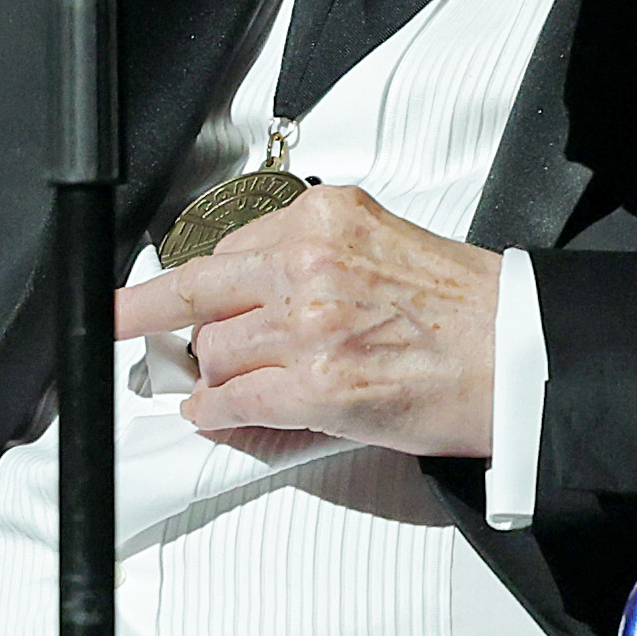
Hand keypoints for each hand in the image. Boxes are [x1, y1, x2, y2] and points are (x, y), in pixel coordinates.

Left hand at [111, 185, 502, 455]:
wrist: (520, 355)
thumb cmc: (466, 308)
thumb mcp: (380, 243)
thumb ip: (310, 257)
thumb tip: (252, 285)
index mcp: (324, 221)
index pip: (230, 244)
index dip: (204, 277)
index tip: (179, 285)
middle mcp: (307, 265)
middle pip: (196, 288)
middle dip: (145, 309)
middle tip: (117, 318)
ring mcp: (305, 327)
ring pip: (213, 350)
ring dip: (210, 373)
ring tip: (217, 385)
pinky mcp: (313, 386)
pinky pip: (232, 402)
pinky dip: (213, 413)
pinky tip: (210, 414)